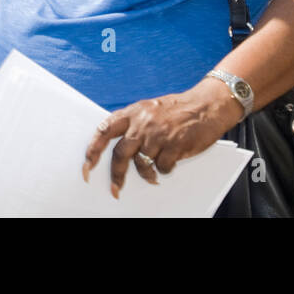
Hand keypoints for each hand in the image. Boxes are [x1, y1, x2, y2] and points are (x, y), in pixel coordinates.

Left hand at [82, 80, 240, 197]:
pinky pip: (162, 167)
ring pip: (142, 164)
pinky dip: (165, 169)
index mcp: (134, 112)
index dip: (93, 149)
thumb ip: (134, 124)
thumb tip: (118, 146)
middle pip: (120, 154)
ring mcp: (158, 134)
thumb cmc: (178, 108)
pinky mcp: (174, 145)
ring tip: (154, 173)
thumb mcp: (150, 109)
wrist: (207, 105)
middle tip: (116, 188)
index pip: (105, 130)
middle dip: (116, 174)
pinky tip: (171, 161)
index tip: (87, 166)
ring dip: (147, 173)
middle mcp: (143, 122)